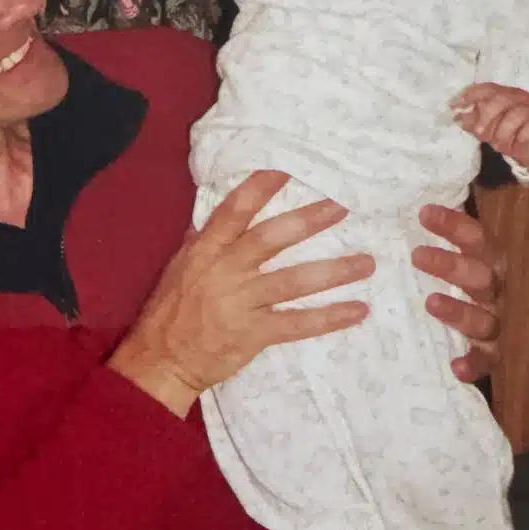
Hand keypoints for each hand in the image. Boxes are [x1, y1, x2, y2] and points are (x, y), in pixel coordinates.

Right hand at [108, 171, 372, 417]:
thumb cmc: (170, 310)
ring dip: (333, 271)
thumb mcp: (180, 266)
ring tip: (366, 263)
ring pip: (293, 282)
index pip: (234, 211)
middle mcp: (225, 271)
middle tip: (341, 207)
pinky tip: (358, 310)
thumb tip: (223, 213)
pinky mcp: (253, 334)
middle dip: (307, 221)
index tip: (287, 170)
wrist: (162, 359)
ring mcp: (240, 303)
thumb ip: (204, 240)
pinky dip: (329, 317)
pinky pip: (297, 324)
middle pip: (270, 239)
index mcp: (206, 250)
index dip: (260, 189)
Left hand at [414, 204, 503, 383]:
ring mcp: (493, 322)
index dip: (454, 225)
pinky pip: (487, 361)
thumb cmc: (443, 274)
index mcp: (484, 259)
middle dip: (452, 265)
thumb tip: (374, 200)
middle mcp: (493, 290)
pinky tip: (455, 365)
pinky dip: (474, 364)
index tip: (423, 213)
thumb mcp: (433, 248)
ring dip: (460, 311)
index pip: (477, 237)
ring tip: (431, 303)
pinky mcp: (489, 354)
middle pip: (482, 276)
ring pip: (485, 319)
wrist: (466, 321)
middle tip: (417, 255)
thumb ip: (416, 230)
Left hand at [452, 83, 528, 174]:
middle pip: (501, 99)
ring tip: (499, 146)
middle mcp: (520, 97)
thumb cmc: (510, 134)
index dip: (472, 94)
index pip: (488, 88)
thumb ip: (474, 122)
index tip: (457, 105)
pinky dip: (520, 138)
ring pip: (516, 115)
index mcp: (504, 94)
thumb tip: (456, 118)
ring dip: (503, 133)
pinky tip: (516, 145)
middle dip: (487, 117)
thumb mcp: (489, 128)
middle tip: (480, 134)